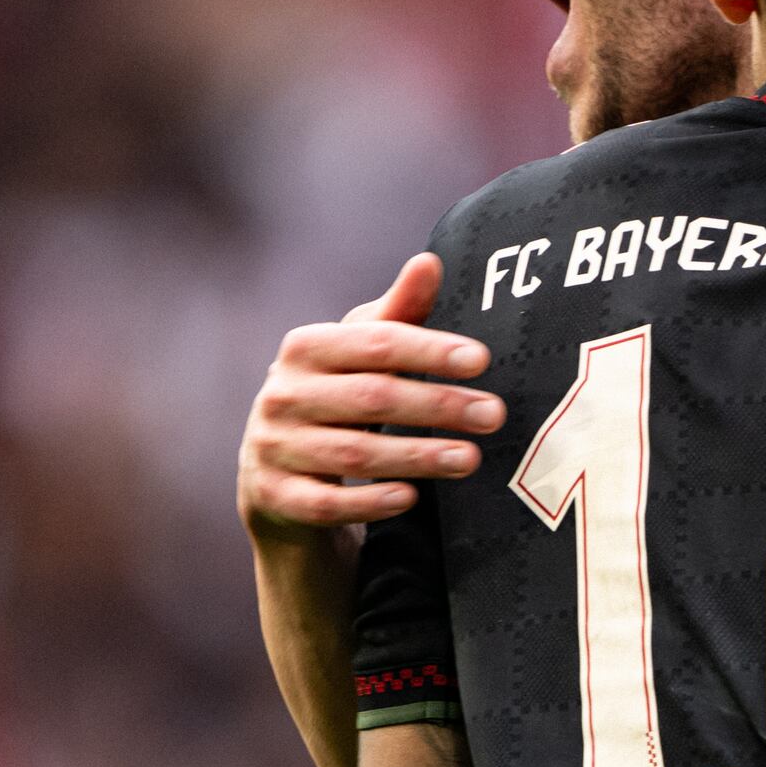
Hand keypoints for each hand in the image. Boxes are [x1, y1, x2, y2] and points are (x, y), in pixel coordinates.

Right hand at [241, 253, 503, 537]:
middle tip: (493, 414)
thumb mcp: (357, 353)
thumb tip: (429, 263)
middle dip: (438, 405)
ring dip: (418, 457)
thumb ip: (396, 313)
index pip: (375, 343)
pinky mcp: (274, 496)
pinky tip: (412, 497)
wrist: (271, 470)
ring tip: (470, 457)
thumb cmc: (331, 396)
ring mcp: (274, 448)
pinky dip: (370, 501)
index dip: (429, 350)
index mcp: (304, 348)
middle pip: (371, 398)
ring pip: (354, 454)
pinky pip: (327, 503)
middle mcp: (282, 395)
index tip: (482, 360)